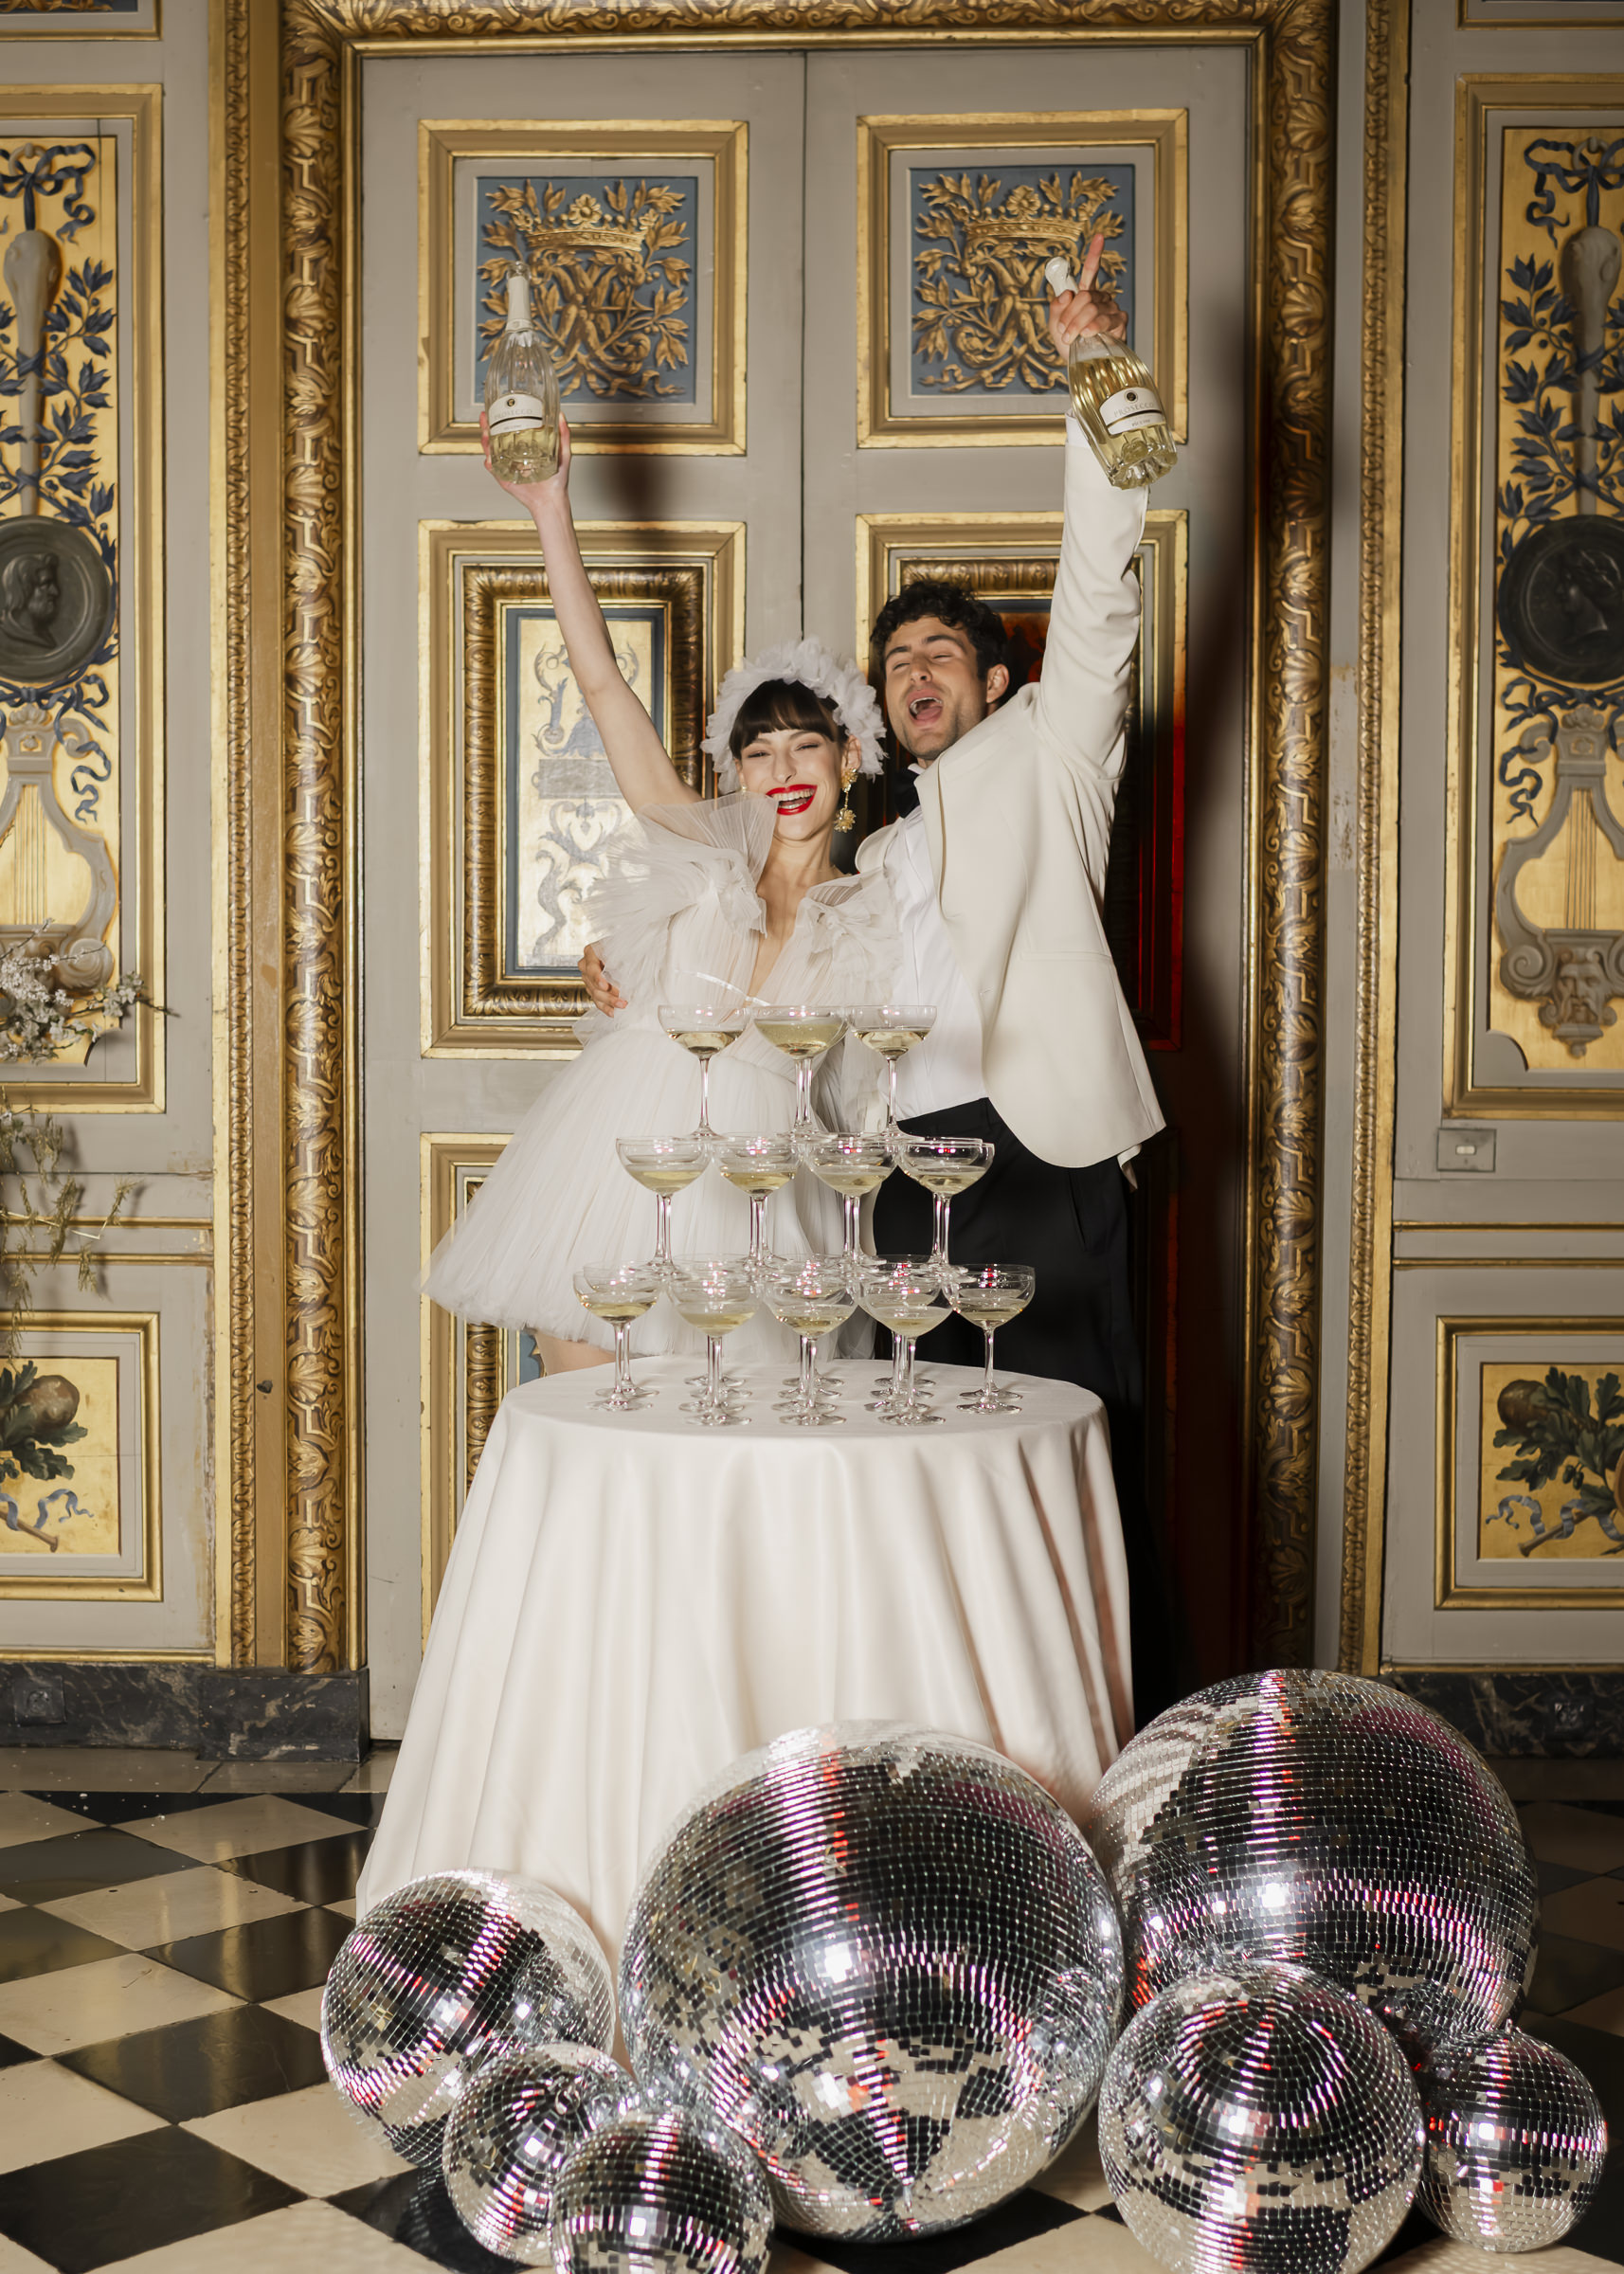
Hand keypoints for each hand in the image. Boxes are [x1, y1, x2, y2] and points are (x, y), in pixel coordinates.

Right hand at [480, 405, 571, 510]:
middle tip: (485, 418)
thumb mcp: (563, 453)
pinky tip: (488, 457)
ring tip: (485, 434)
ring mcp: (508, 467)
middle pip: (496, 438)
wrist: (552, 500)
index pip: (510, 430)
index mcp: (525, 449)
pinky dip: (489, 463)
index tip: (499, 409)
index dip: (502, 420)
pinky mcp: (505, 478)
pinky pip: (494, 469)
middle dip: (487, 427)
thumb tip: (562, 416)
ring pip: (491, 452)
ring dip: (485, 442)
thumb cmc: (557, 480)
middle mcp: (514, 456)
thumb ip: (563, 435)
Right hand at [580, 941, 625, 1016]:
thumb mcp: (623, 949)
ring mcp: (589, 978)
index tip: (605, 986)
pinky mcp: (593, 989)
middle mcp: (586, 965)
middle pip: (592, 983)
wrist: (624, 951)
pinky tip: (613, 1012)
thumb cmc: (624, 947)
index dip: (597, 978)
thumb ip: (621, 959)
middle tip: (622, 1000)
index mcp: (591, 952)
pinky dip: (606, 1007)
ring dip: (609, 1002)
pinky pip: (597, 1001)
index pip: (591, 967)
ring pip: (595, 994)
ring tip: (622, 1005)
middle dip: (608, 994)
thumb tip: (626, 972)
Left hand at [1048, 231, 1127, 354]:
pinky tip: (1087, 334)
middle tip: (1064, 330)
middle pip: (1084, 295)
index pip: (1091, 271)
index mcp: (1086, 294)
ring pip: (1091, 307)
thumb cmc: (1071, 345)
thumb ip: (1056, 307)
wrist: (1082, 366)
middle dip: (1069, 314)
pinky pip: (1104, 319)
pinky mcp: (1119, 322)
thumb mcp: (1055, 326)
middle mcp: (1100, 298)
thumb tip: (1066, 294)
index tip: (1100, 236)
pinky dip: (1091, 327)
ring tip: (1072, 337)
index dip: (1095, 254)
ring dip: (1076, 324)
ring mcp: (1111, 309)